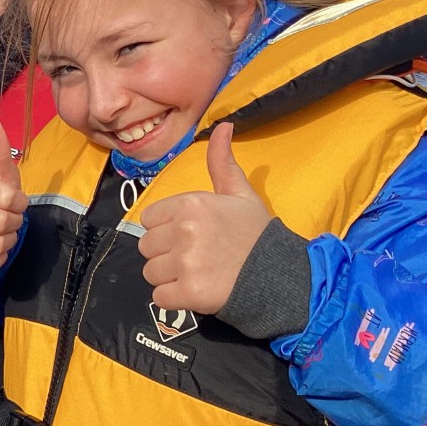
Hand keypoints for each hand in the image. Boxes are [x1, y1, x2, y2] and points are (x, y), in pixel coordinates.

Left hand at [138, 122, 272, 312]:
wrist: (280, 275)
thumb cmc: (256, 234)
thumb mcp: (239, 193)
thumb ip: (221, 163)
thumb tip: (222, 126)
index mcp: (191, 204)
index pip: (149, 220)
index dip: (166, 230)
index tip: (190, 236)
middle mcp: (185, 231)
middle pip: (146, 247)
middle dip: (165, 254)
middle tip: (195, 257)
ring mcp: (186, 263)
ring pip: (151, 273)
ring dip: (169, 278)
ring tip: (198, 273)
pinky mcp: (189, 292)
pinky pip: (159, 298)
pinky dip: (174, 299)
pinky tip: (196, 291)